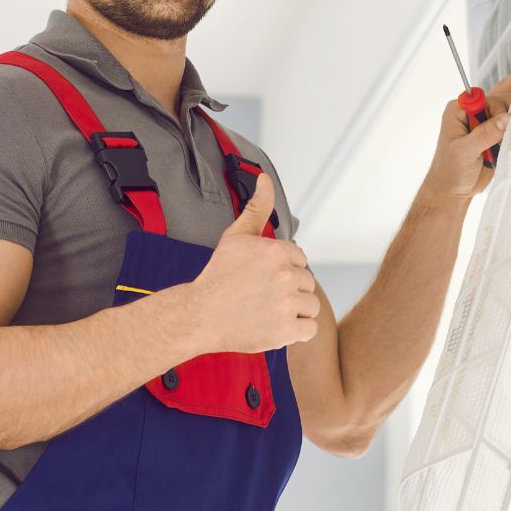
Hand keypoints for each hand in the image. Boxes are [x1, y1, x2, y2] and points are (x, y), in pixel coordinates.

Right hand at [189, 172, 319, 352]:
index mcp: (277, 252)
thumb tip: (265, 179)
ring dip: (296, 310)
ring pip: (311, 306)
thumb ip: (257, 207)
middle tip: (264, 295)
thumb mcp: (236, 235)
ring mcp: (286, 305)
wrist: (199, 314)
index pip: (300, 260)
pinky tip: (277, 325)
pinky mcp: (285, 331)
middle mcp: (285, 276)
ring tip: (271, 310)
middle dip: (290, 289)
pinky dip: (297, 331)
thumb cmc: (218, 276)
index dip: (284, 270)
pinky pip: (310, 329)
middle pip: (307, 283)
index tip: (265, 278)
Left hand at [421, 46, 510, 202]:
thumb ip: (485, 134)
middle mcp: (472, 113)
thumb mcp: (464, 152)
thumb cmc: (449, 171)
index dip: (499, 108)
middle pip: (500, 92)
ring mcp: (485, 124)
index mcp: (458, 110)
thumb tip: (505, 119)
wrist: (451, 191)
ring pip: (509, 105)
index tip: (507, 121)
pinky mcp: (494, 136)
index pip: (486, 98)